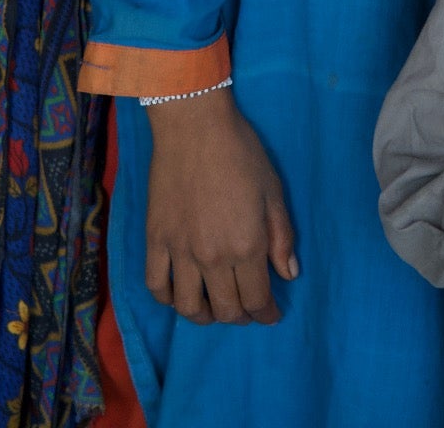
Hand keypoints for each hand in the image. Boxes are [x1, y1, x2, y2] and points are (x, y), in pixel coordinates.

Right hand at [145, 89, 296, 324]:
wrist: (195, 126)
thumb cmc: (241, 153)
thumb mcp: (273, 191)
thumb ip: (282, 237)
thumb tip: (289, 275)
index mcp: (247, 246)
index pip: (257, 300)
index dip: (266, 313)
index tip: (272, 314)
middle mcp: (213, 257)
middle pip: (226, 309)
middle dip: (241, 317)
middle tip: (248, 310)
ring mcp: (180, 251)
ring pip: (189, 307)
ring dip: (206, 317)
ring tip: (215, 309)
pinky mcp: (155, 240)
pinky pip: (156, 286)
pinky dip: (168, 299)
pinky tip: (180, 293)